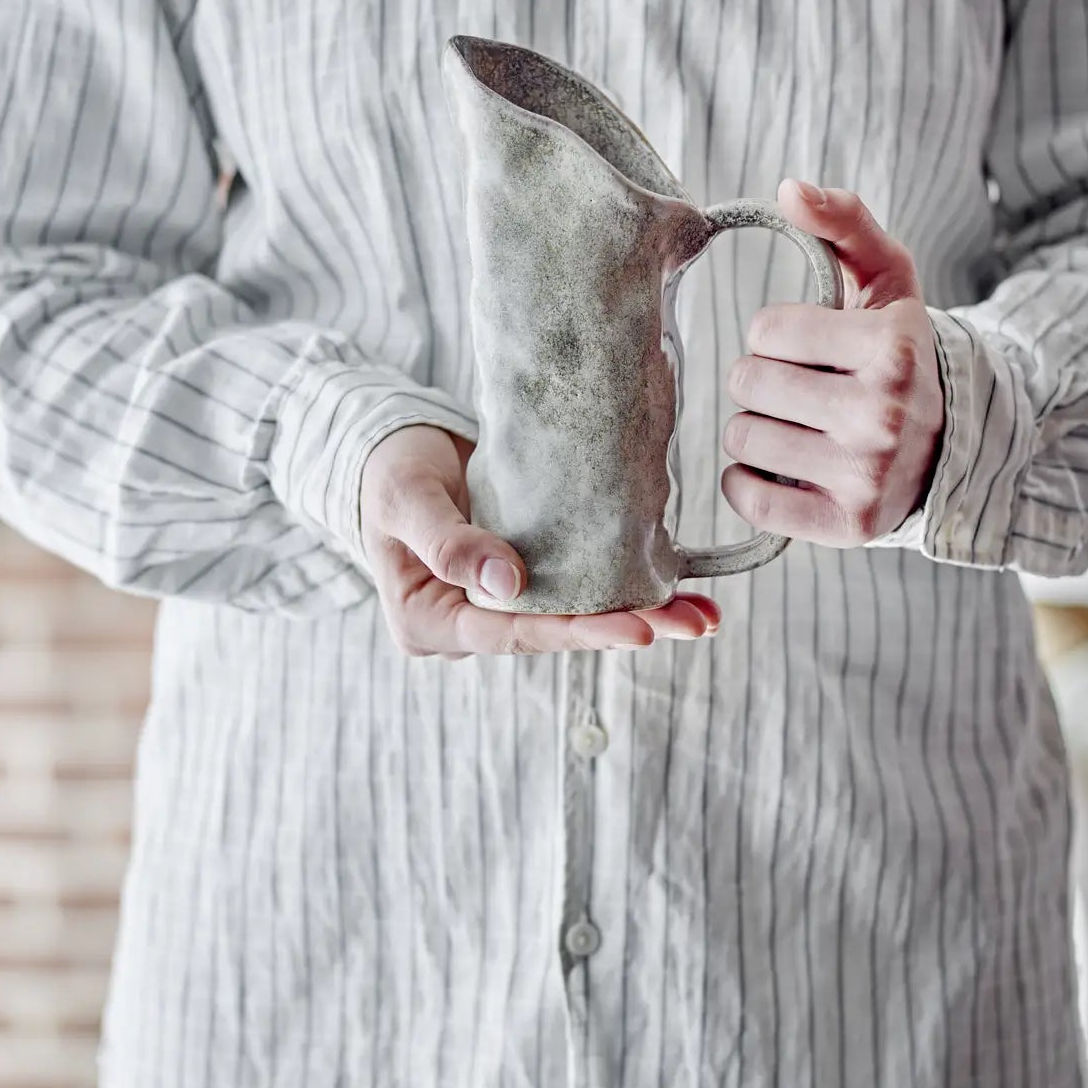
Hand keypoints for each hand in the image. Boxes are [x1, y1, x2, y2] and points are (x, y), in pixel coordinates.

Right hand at [360, 424, 721, 657]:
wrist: (392, 451)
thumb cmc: (386, 472)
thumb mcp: (406, 499)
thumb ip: (447, 541)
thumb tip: (507, 582)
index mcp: (429, 624)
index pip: (511, 636)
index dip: (576, 634)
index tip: (637, 631)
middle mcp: (469, 627)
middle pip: (554, 634)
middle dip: (625, 630)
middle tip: (690, 624)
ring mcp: (500, 606)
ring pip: (574, 617)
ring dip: (641, 615)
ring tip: (702, 615)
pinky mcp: (529, 578)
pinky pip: (579, 589)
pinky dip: (628, 589)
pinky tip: (683, 591)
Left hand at [721, 180, 945, 545]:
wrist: (952, 447)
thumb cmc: (902, 355)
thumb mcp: (889, 279)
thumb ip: (843, 222)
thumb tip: (789, 188)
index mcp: (893, 348)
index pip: (766, 329)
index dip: (777, 334)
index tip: (809, 346)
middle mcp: (883, 414)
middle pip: (748, 382)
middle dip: (763, 380)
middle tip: (800, 388)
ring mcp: (866, 476)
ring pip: (743, 437)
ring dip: (755, 428)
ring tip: (796, 426)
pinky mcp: (845, 525)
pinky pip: (751, 500)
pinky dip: (747, 482)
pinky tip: (776, 467)